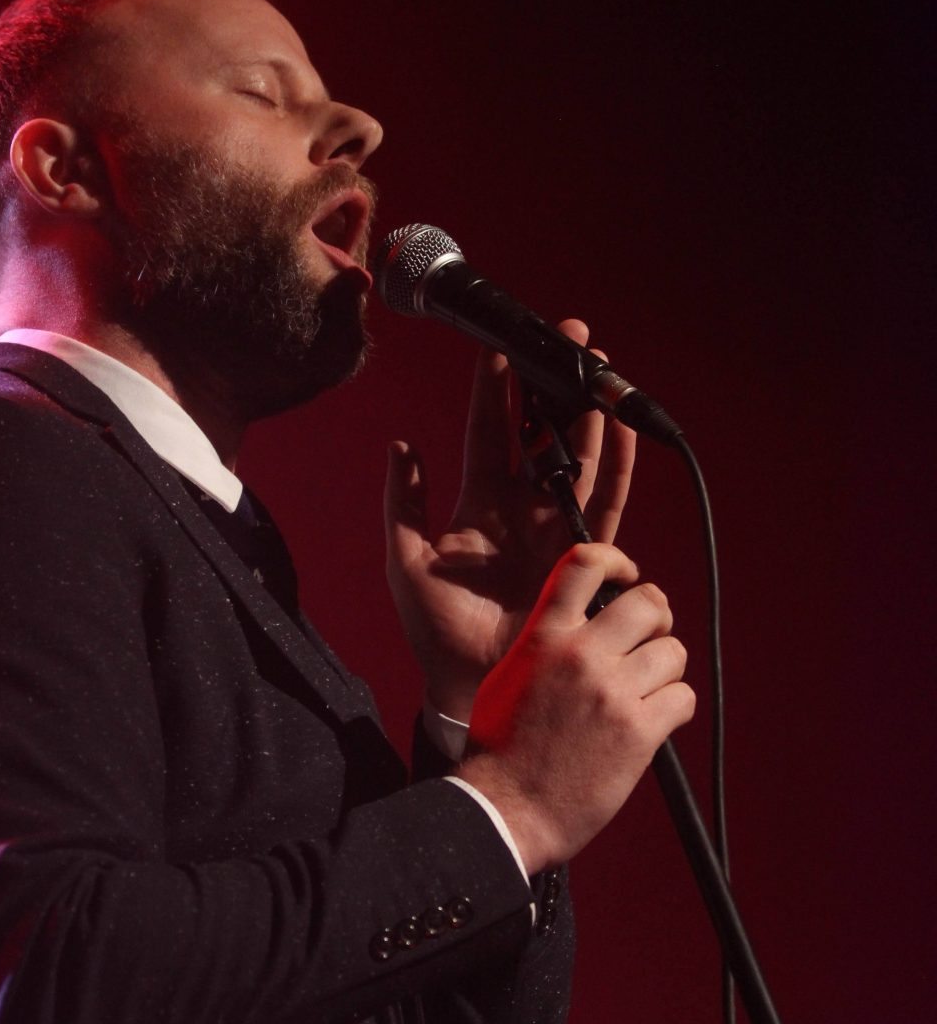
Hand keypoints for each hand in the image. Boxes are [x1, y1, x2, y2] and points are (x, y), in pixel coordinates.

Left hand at [384, 330, 635, 720]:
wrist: (474, 685)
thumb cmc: (435, 632)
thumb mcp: (406, 563)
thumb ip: (403, 504)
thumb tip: (401, 445)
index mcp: (477, 503)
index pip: (488, 431)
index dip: (495, 389)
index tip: (500, 346)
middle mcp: (521, 508)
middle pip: (542, 433)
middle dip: (555, 386)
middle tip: (569, 338)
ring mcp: (555, 528)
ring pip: (580, 458)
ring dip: (589, 416)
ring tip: (597, 371)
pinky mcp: (583, 557)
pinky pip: (606, 503)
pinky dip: (617, 466)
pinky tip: (621, 431)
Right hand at [457, 542, 694, 872]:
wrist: (505, 808)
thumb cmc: (501, 748)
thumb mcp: (511, 675)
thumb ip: (547, 643)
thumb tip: (585, 626)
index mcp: (544, 636)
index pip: (585, 563)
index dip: (618, 561)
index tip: (628, 577)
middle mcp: (581, 654)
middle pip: (649, 602)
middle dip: (657, 619)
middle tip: (649, 642)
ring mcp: (612, 691)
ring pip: (673, 652)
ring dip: (666, 671)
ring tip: (646, 693)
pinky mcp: (639, 731)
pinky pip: (683, 698)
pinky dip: (675, 709)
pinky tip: (653, 724)